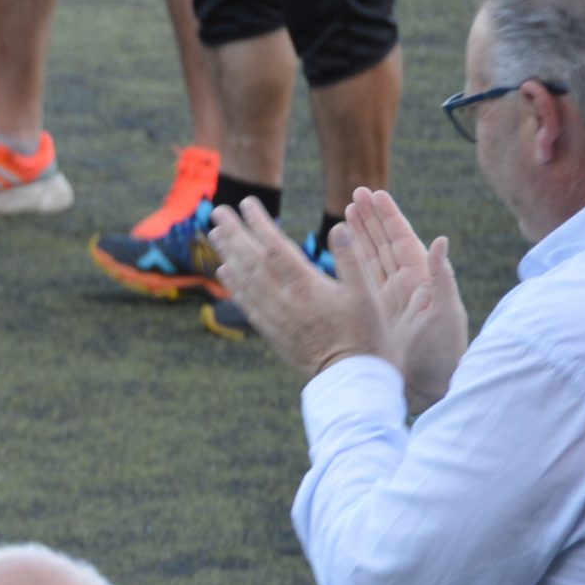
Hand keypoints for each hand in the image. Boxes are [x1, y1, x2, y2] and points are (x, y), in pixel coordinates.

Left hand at [210, 198, 382, 378]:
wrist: (351, 381)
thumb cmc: (368, 337)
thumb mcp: (370, 296)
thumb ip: (354, 260)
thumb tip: (340, 227)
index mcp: (307, 286)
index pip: (275, 248)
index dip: (259, 224)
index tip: (247, 203)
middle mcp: (284, 300)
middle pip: (252, 260)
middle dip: (234, 233)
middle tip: (217, 211)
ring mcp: (275, 317)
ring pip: (245, 280)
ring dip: (228, 254)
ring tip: (214, 233)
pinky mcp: (272, 332)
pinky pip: (246, 304)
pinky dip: (234, 285)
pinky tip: (225, 272)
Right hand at [336, 186, 467, 410]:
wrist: (430, 387)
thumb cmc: (444, 353)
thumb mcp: (445, 314)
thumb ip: (442, 278)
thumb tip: (441, 240)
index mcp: (422, 280)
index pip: (402, 240)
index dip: (388, 216)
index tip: (374, 194)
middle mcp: (404, 284)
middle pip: (384, 243)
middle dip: (371, 218)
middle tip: (355, 194)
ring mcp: (388, 298)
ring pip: (369, 258)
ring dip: (358, 235)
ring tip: (345, 212)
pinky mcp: (374, 312)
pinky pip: (359, 281)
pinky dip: (350, 262)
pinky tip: (337, 250)